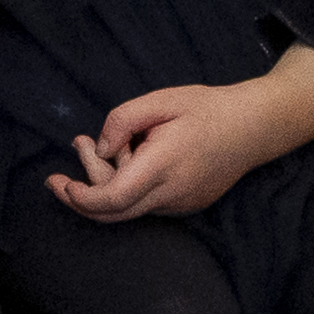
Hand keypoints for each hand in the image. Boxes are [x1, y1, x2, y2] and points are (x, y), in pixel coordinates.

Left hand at [50, 50, 313, 222]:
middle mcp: (171, 194)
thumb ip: (123, 120)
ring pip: (130, 208)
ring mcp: (181, 205)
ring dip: (107, 182)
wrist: (255, 127)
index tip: (59, 182)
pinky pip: (147, 204)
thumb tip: (100, 148)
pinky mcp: (186, 206)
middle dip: (80, 197)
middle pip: (113, 214)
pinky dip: (129, 185)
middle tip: (70, 157)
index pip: (112, 198)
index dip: (80, 197)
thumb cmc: (207, 108)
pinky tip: (133, 155)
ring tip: (102, 143)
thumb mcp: (162, 100)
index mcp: (163, 166)